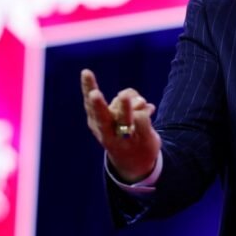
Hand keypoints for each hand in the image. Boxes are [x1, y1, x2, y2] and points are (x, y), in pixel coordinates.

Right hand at [81, 68, 161, 182]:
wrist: (135, 164)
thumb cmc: (121, 132)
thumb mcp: (115, 117)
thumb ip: (122, 101)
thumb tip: (138, 100)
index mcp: (96, 124)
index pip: (90, 104)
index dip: (88, 87)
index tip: (86, 72)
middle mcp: (107, 132)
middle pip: (102, 116)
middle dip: (98, 105)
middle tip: (94, 94)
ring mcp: (124, 138)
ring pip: (126, 117)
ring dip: (127, 106)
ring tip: (128, 98)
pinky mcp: (141, 139)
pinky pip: (143, 116)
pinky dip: (146, 109)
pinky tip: (150, 110)